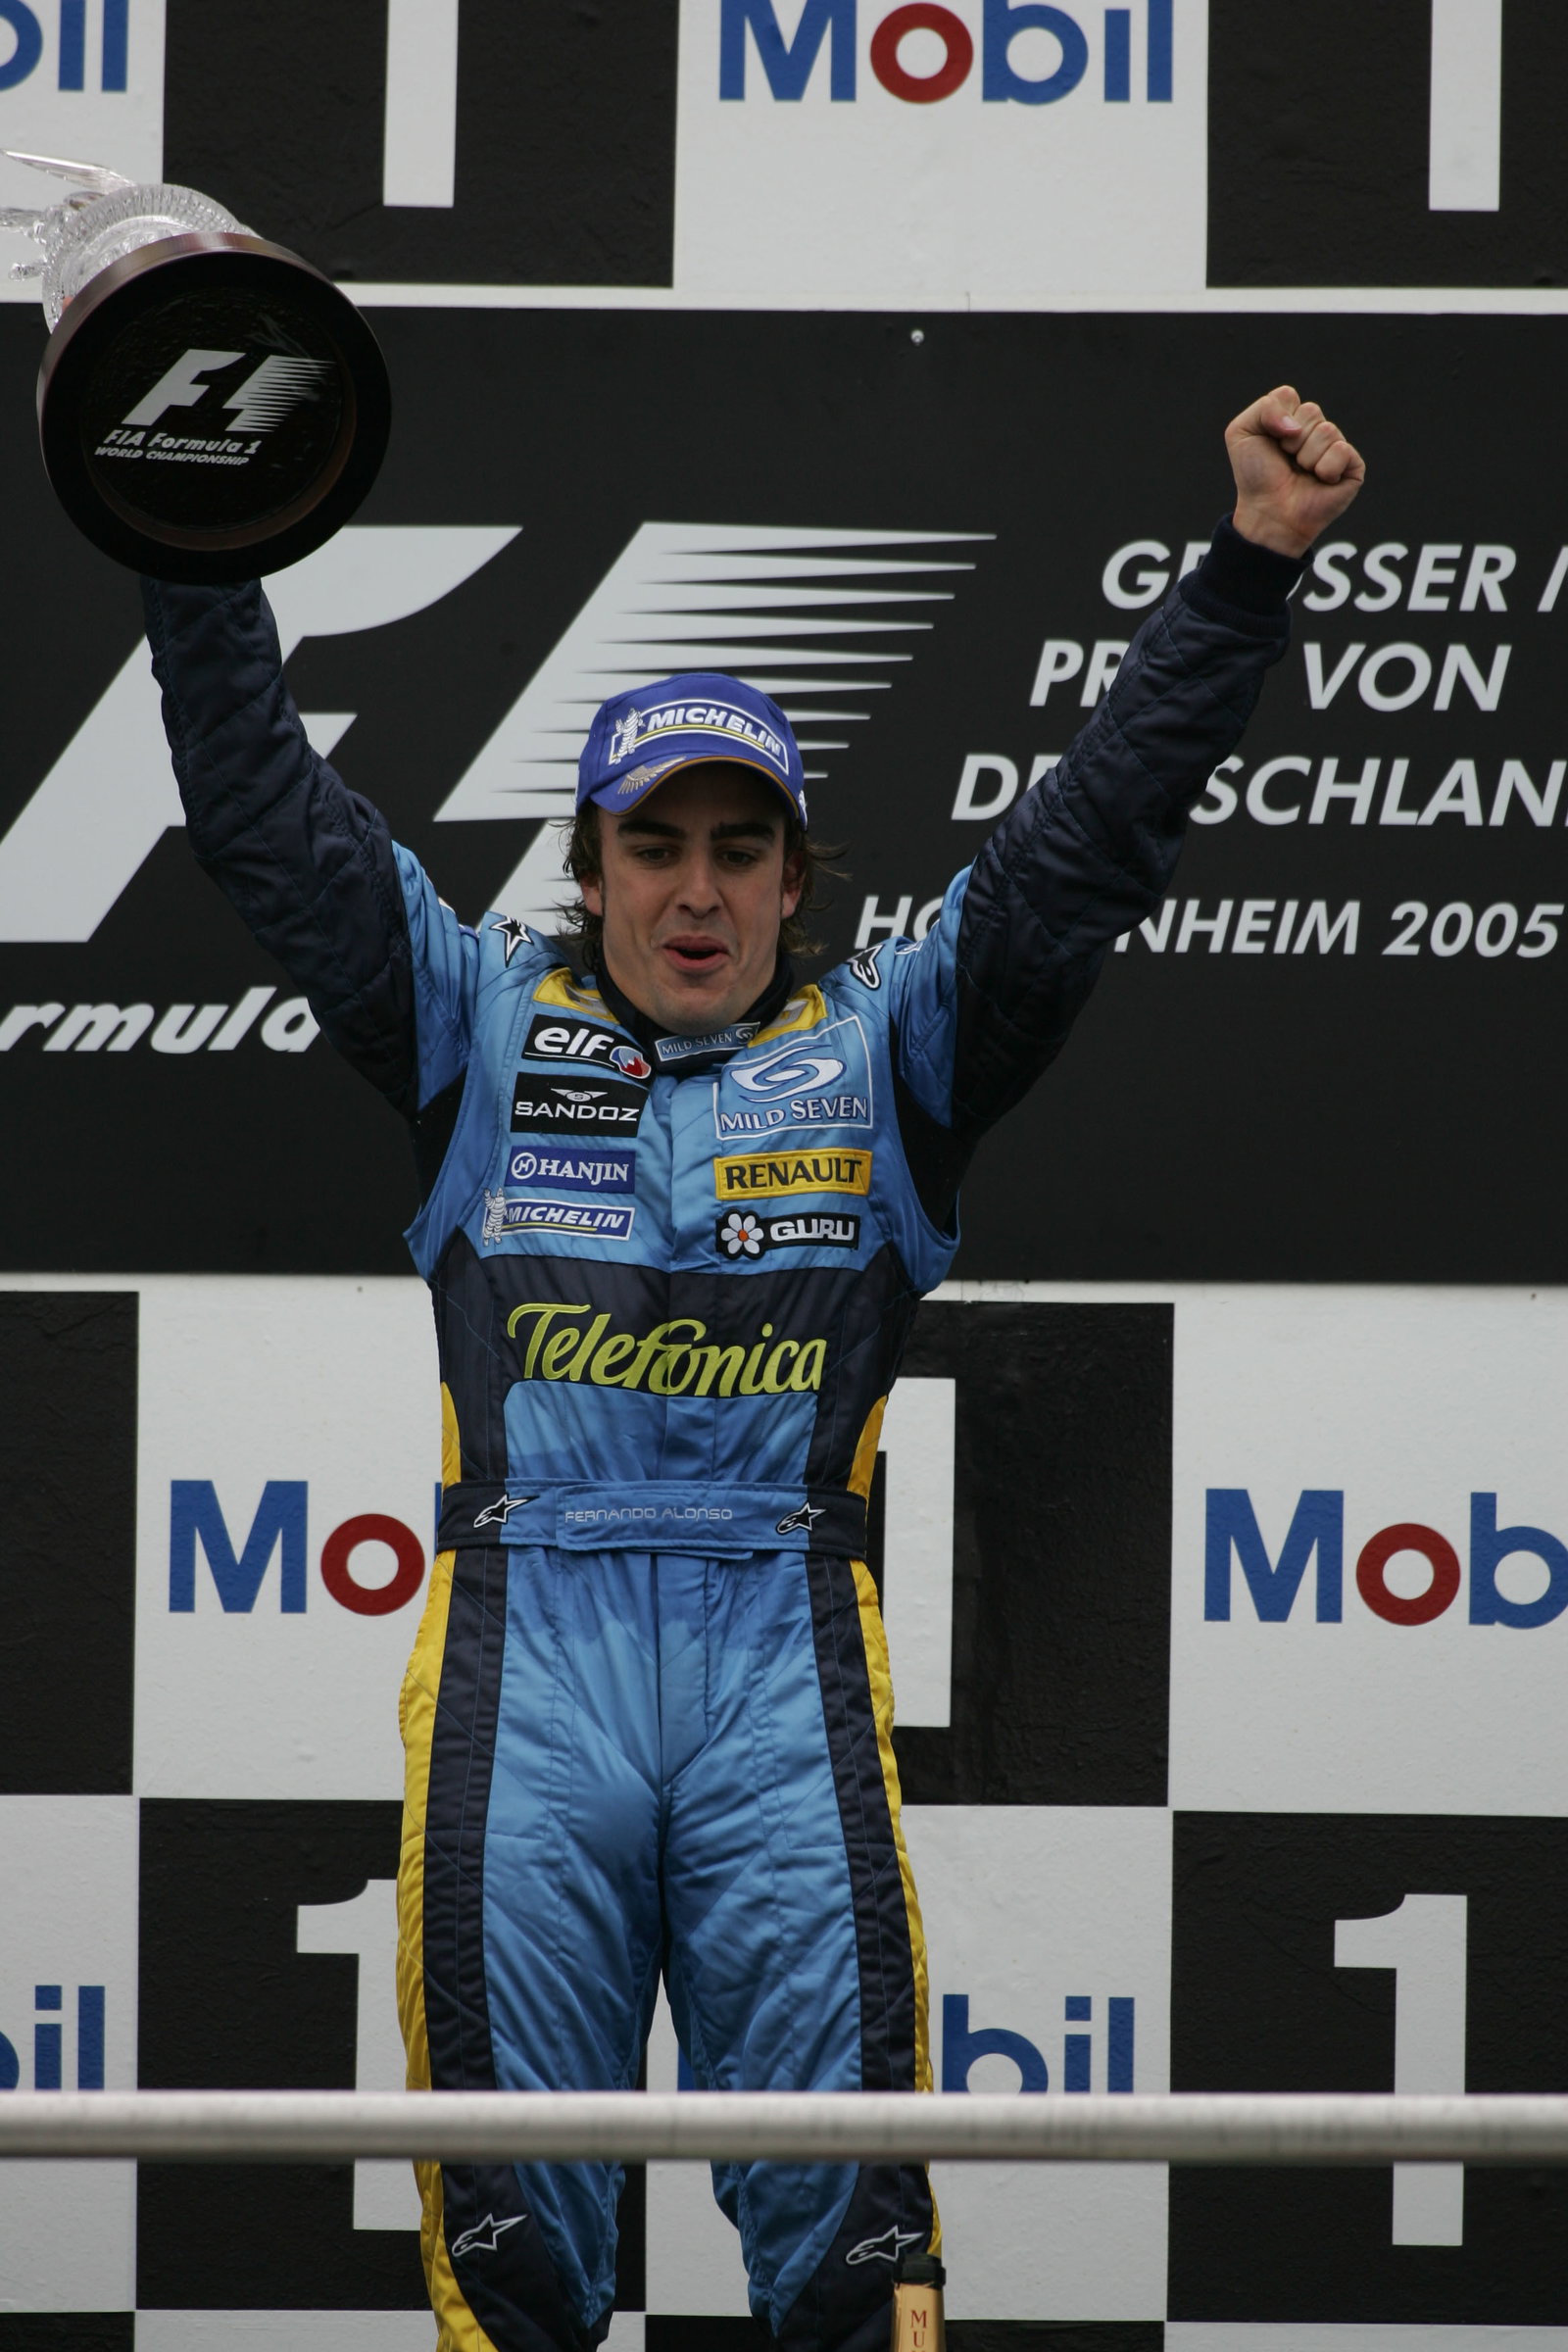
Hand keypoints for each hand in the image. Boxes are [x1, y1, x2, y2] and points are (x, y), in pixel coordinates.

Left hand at [1227, 385, 1365, 557]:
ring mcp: (1336, 446)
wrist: (1268, 513)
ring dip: (1306, 457)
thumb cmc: (1255, 477)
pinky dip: (1325, 468)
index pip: (1289, 395)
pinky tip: (1320, 481)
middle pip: (1311, 410)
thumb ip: (1264, 408)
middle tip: (1287, 461)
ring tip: (1302, 473)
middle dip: (1291, 440)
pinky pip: (1341, 450)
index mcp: (1293, 417)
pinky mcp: (1352, 466)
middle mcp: (1316, 429)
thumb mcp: (1241, 434)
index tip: (1269, 443)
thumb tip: (1297, 424)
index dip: (1275, 420)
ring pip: (1327, 430)